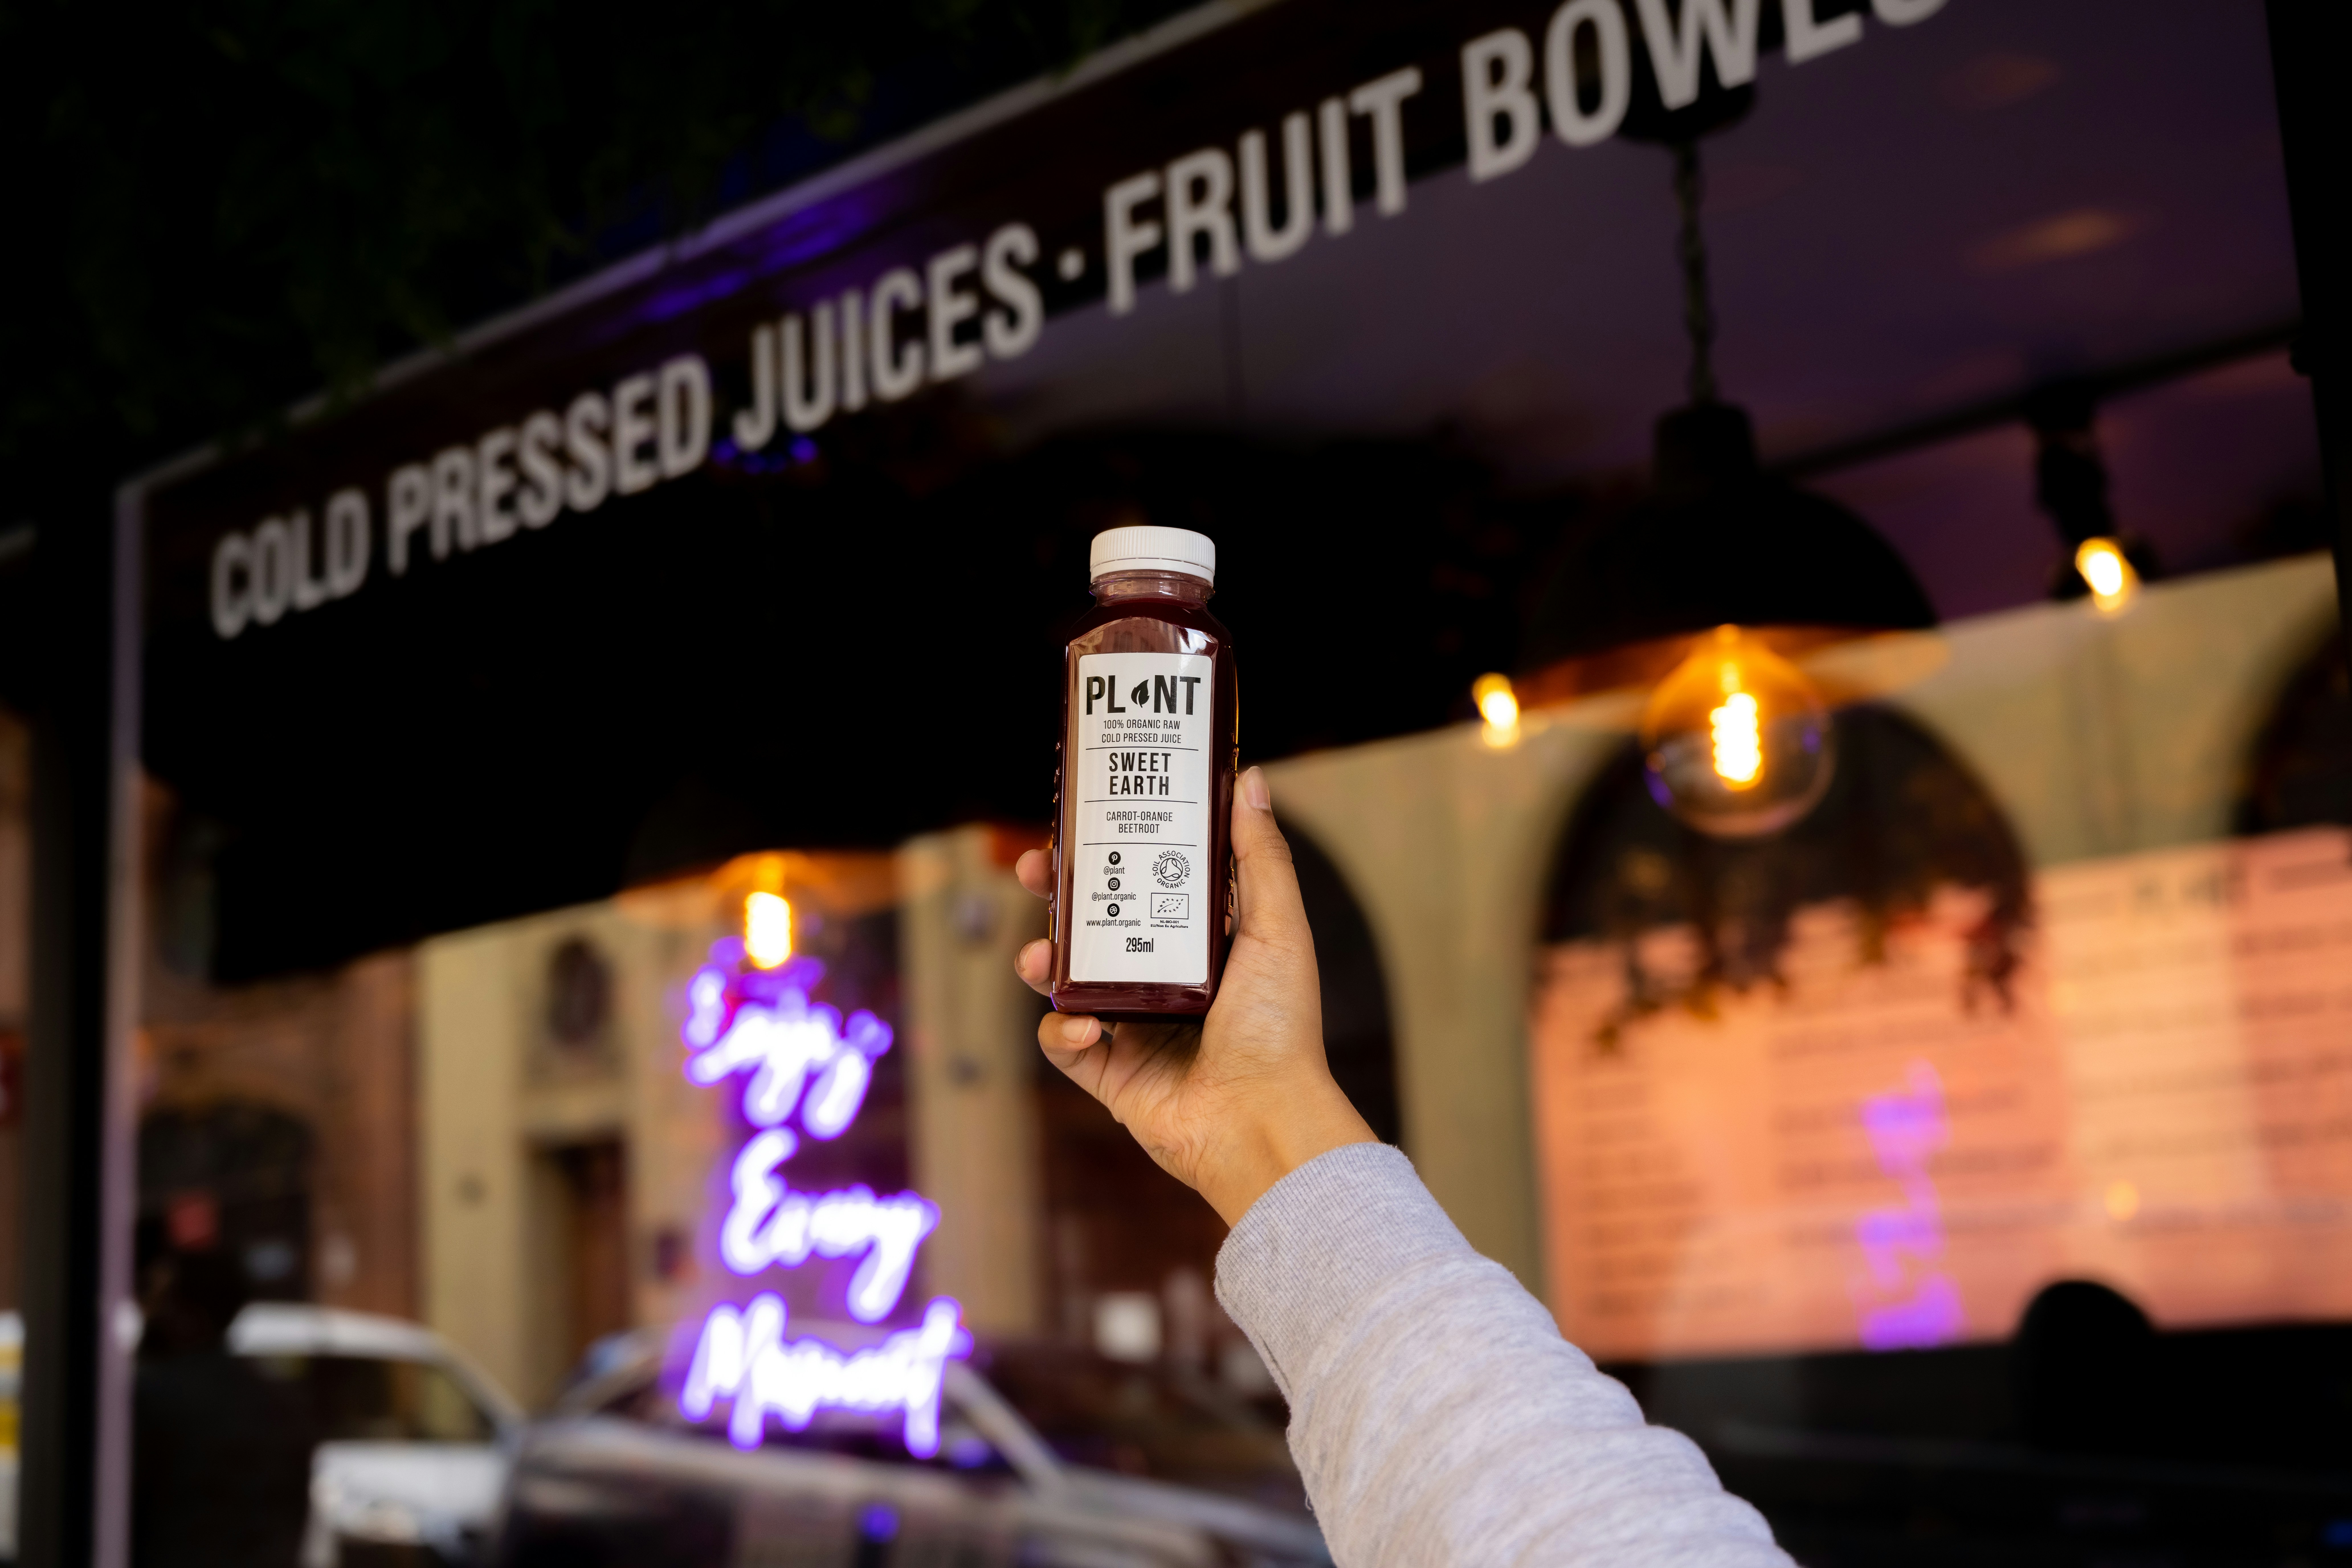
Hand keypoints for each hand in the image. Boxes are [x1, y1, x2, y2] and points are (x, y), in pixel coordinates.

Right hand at [1014, 766, 1377, 1224]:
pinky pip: (1065, 1047)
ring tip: (1039, 956)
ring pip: (1069, 983)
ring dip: (1044, 961)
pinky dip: (1060, 1032)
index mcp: (1203, 949)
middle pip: (1096, 928)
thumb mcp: (1277, 927)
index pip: (1146, 888)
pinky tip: (1079, 1025)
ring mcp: (1137, 1033)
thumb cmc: (1279, 1028)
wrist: (1264, 1122)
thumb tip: (1248, 778)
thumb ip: (1259, 855)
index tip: (1081, 824)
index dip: (1111, 855)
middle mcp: (1167, 986)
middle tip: (1031, 872)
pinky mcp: (1114, 1079)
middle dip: (1058, 898)